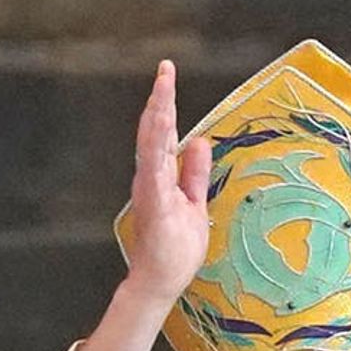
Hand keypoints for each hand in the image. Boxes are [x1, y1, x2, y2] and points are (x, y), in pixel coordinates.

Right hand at [119, 59, 214, 311]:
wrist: (161, 281)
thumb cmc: (174, 248)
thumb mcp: (194, 203)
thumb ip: (195, 173)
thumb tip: (201, 142)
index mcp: (161, 176)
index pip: (164, 133)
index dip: (166, 104)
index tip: (168, 75)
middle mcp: (151, 178)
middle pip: (154, 131)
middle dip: (160, 99)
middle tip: (165, 69)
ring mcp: (150, 190)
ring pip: (151, 144)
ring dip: (158, 115)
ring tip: (163, 88)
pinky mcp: (153, 204)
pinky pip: (154, 170)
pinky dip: (156, 146)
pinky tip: (161, 126)